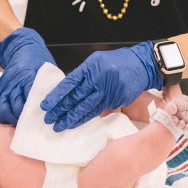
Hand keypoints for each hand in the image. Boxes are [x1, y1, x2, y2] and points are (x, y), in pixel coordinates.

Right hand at [0, 27, 55, 124]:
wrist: (22, 48)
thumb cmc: (37, 60)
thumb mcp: (48, 70)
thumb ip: (51, 85)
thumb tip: (59, 102)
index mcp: (28, 77)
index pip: (30, 98)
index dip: (35, 111)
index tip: (42, 119)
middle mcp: (14, 83)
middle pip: (16, 107)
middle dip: (24, 119)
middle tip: (32, 125)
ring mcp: (4, 87)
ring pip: (3, 109)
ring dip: (11, 119)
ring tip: (21, 123)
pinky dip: (0, 115)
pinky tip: (9, 118)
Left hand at [40, 41, 162, 131]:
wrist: (142, 64)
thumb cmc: (118, 62)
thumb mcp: (98, 62)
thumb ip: (84, 76)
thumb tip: (69, 92)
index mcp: (91, 66)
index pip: (69, 83)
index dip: (57, 95)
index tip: (46, 104)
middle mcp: (98, 78)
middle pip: (75, 96)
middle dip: (60, 109)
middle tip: (48, 118)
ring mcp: (107, 90)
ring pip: (85, 106)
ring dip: (70, 117)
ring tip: (59, 125)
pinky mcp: (115, 99)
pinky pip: (97, 111)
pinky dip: (85, 118)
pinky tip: (75, 123)